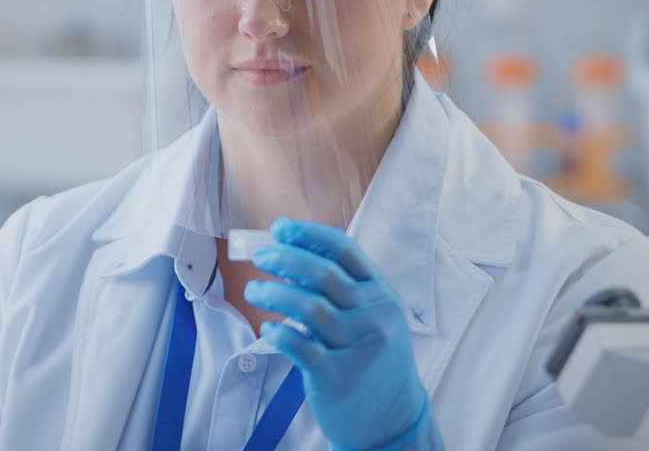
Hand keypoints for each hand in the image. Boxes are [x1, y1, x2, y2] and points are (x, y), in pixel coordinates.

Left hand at [243, 217, 442, 450]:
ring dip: (273, 292)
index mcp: (382, 294)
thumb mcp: (372, 318)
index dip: (309, 234)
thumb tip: (291, 256)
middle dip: (285, 257)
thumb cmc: (373, 360)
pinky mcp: (337, 376)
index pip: (345, 251)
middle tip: (259, 256)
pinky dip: (278, 333)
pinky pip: (300, 346)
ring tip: (254, 290)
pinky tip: (269, 329)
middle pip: (323, 274)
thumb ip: (342, 289)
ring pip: (308, 306)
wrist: (393, 420)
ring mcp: (357, 347)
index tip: (281, 228)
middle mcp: (375, 316)